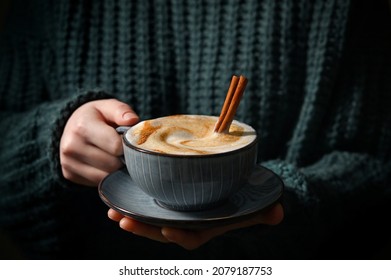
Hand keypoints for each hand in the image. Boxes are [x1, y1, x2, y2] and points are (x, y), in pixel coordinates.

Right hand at [60, 99, 138, 185]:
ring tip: (115, 156)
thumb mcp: (109, 107)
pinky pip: (98, 182)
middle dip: (122, 158)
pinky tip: (105, 164)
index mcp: (82, 126)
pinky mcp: (69, 174)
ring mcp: (68, 162)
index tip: (126, 141)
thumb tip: (133, 120)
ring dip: (116, 169)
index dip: (126, 145)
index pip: (115, 146)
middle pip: (112, 164)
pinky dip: (106, 176)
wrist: (72, 126)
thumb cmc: (97, 117)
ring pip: (106, 176)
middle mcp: (71, 146)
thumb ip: (122, 111)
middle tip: (123, 150)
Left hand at [107, 202, 283, 249]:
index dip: (178, 236)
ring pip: (150, 220)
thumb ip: (263, 211)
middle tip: (123, 219)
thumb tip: (278, 213)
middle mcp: (186, 224)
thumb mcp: (253, 206)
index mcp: (204, 228)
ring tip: (112, 211)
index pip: (190, 238)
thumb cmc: (240, 202)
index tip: (165, 229)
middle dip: (143, 228)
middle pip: (162, 231)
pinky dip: (132, 203)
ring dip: (131, 216)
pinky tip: (116, 195)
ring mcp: (174, 214)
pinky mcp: (166, 201)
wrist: (230, 195)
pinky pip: (147, 205)